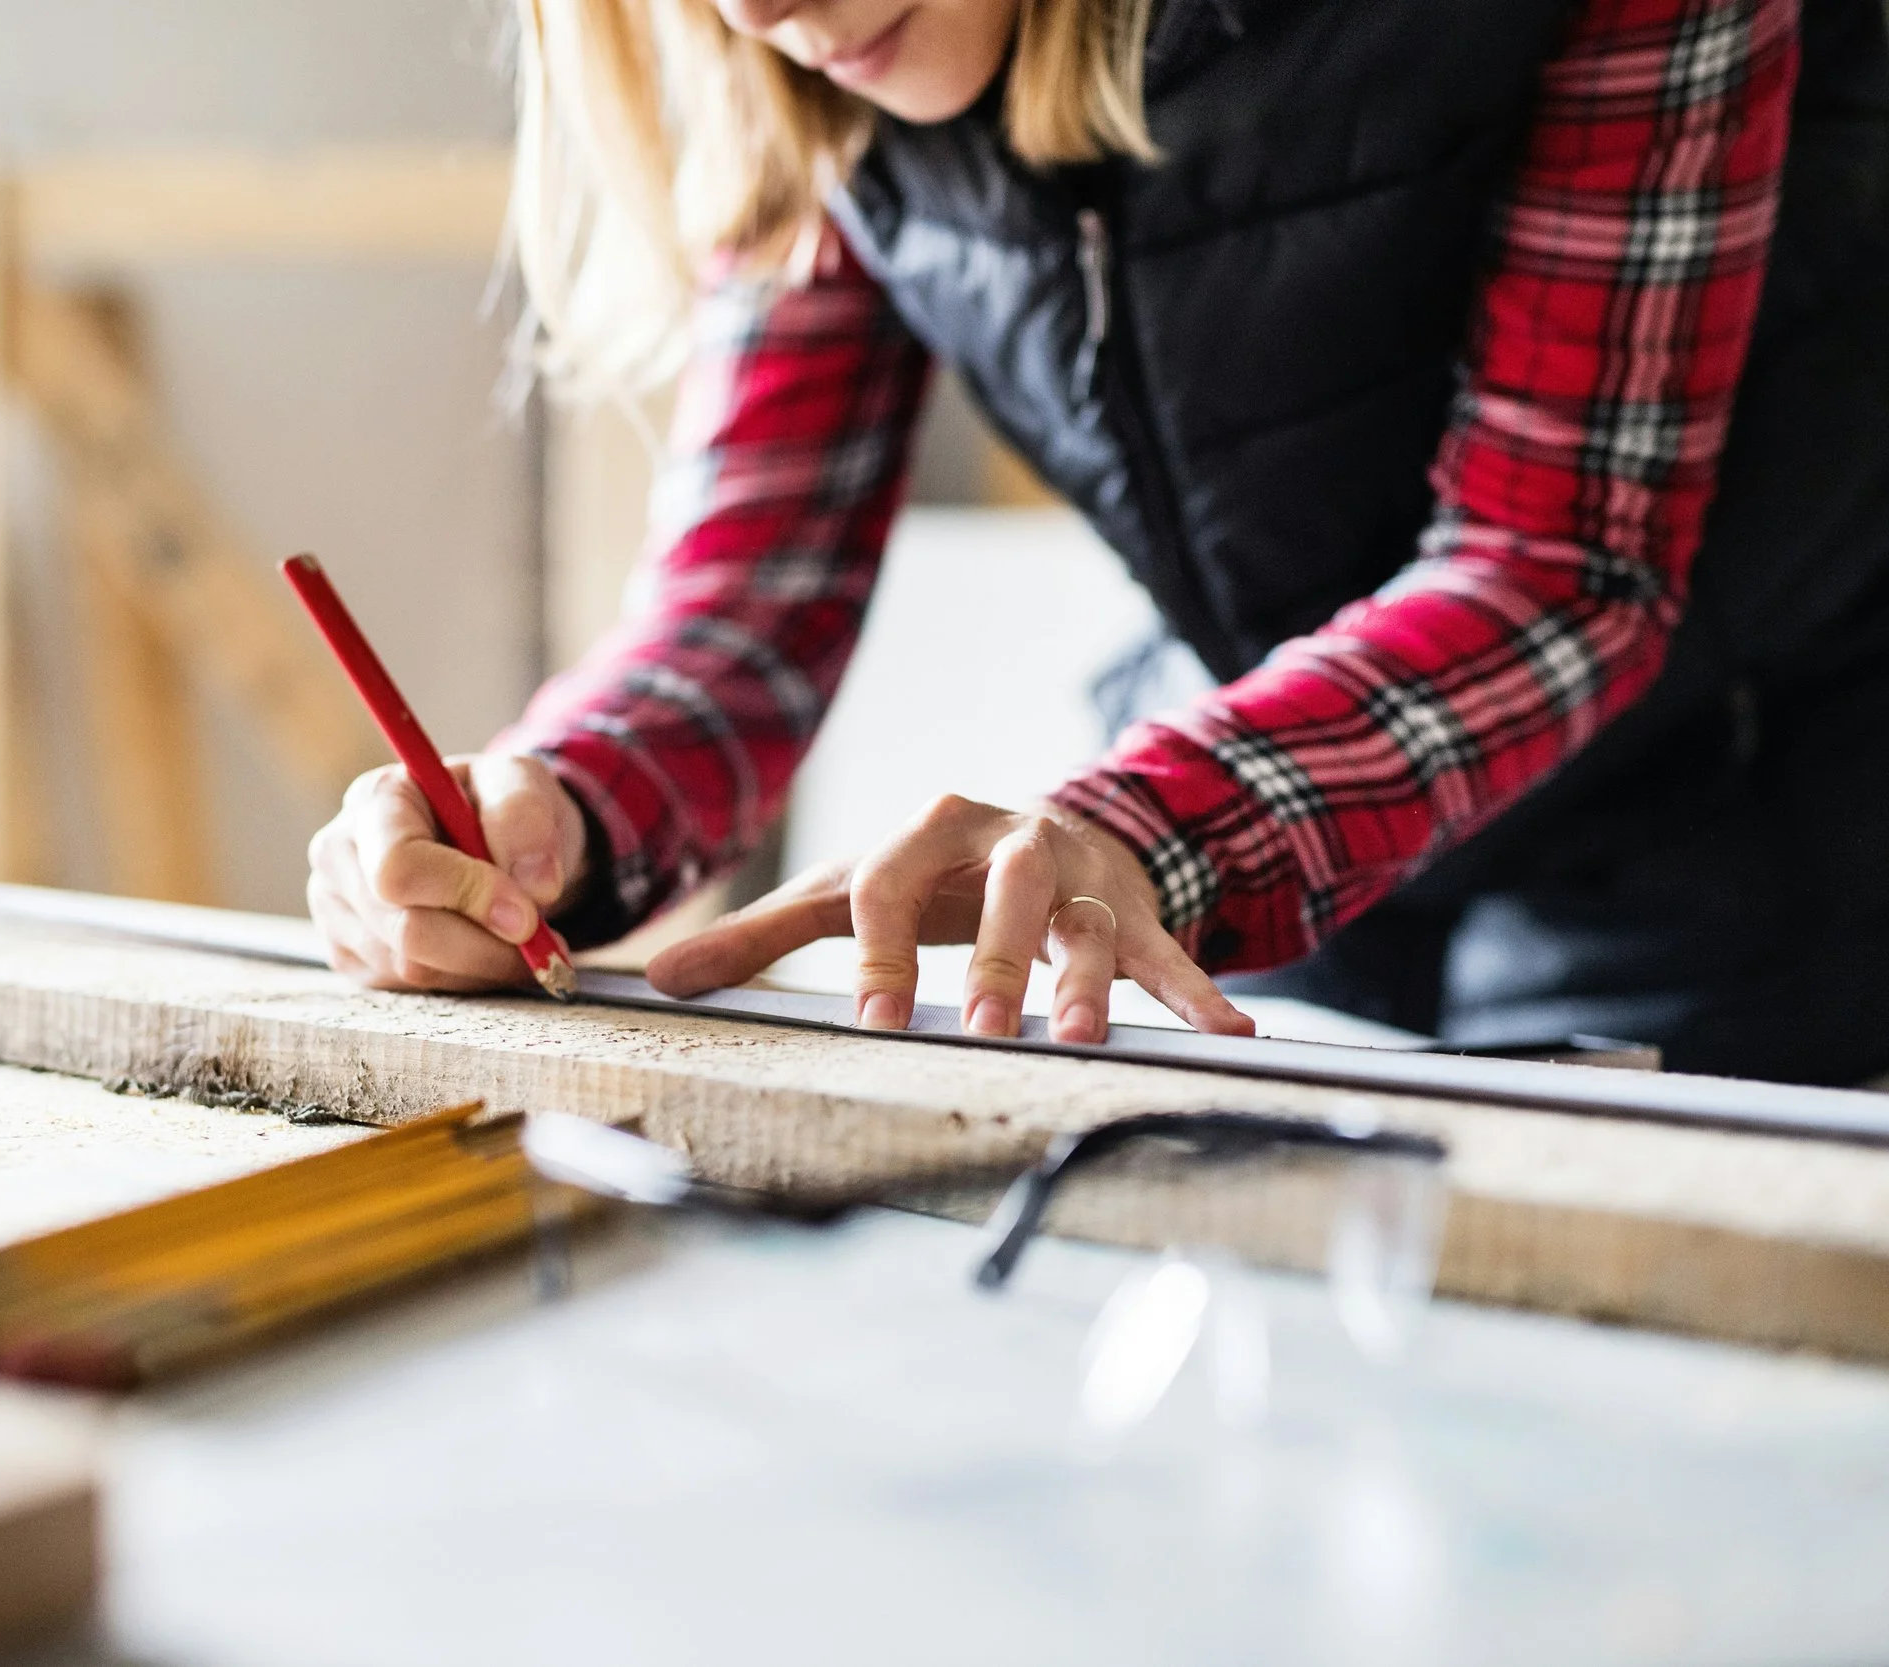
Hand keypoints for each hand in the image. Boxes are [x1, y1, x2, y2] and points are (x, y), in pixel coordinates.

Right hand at [306, 754, 588, 990]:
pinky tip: (483, 948)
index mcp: (374, 800)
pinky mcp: (349, 956)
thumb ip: (524, 818)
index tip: (528, 914)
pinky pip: (410, 989)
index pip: (399, 867)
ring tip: (517, 938)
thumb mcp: (522, 783)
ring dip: (483, 964)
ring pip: (413, 968)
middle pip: (407, 931)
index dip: (467, 895)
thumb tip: (534, 888)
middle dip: (487, 945)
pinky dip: (464, 978)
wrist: (488, 837)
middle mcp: (340, 856)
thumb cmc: (499, 807)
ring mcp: (336, 911)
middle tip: (544, 941)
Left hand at [646, 794, 1252, 1044]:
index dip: (881, 949)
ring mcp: (1080, 871)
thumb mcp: (849, 890)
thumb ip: (760, 936)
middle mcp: (1011, 839)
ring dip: (1087, 978)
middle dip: (997, 956)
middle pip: (1008, 887)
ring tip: (1080, 1037)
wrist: (1052, 828)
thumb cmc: (932, 876)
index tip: (874, 1021)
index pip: (893, 881)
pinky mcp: (1135, 907)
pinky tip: (1229, 1033)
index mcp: (928, 831)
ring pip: (1087, 918)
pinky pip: (1169, 949)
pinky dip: (1199, 990)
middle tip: (982, 1027)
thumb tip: (659, 978)